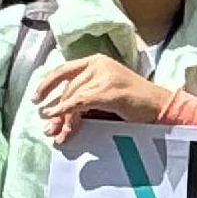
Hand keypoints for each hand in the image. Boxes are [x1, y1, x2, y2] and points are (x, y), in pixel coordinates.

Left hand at [32, 53, 168, 143]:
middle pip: (68, 88)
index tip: (36, 100)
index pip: (64, 70)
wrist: (160, 107)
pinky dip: (68, 112)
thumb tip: (55, 119)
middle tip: (50, 130)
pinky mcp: (109, 90)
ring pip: (73, 97)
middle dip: (56, 111)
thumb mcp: (105, 97)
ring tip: (61, 136)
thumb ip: (83, 102)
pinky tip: (62, 121)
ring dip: (64, 119)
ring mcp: (104, 75)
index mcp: (97, 61)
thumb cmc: (134, 104)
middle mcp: (98, 64)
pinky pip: (81, 103)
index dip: (47, 84)